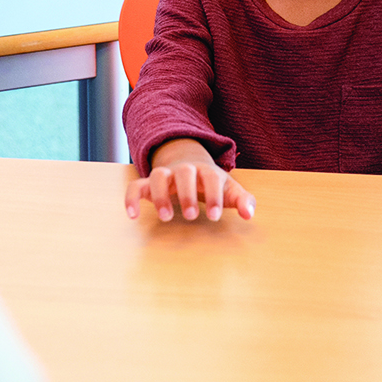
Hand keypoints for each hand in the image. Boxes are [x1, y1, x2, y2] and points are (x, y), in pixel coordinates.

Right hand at [127, 139, 256, 221]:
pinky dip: (131, 198)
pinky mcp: (148, 184)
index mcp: (207, 170)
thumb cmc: (212, 183)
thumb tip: (249, 215)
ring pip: (158, 175)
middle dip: (187, 193)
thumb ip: (242, 201)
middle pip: (184, 173)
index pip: (211, 178)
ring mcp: (165, 175)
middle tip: (191, 216)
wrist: (190, 164)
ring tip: (165, 217)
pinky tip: (132, 215)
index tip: (213, 216)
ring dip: (160, 195)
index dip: (213, 195)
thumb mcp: (229, 190)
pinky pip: (135, 186)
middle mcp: (185, 170)